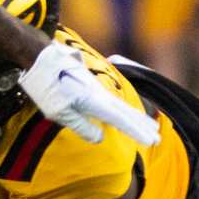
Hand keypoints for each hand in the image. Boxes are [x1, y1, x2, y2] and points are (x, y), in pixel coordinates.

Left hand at [18, 45, 160, 146]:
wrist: (40, 57)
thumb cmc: (46, 87)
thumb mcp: (59, 112)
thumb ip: (81, 126)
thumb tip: (100, 138)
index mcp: (94, 102)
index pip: (121, 120)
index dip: (137, 132)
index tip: (152, 141)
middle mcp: (100, 94)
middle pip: (126, 112)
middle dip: (142, 125)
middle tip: (158, 137)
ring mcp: (97, 87)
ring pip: (121, 104)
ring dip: (136, 116)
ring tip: (150, 125)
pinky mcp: (91, 84)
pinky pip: (113, 99)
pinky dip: (124, 107)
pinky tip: (125, 111)